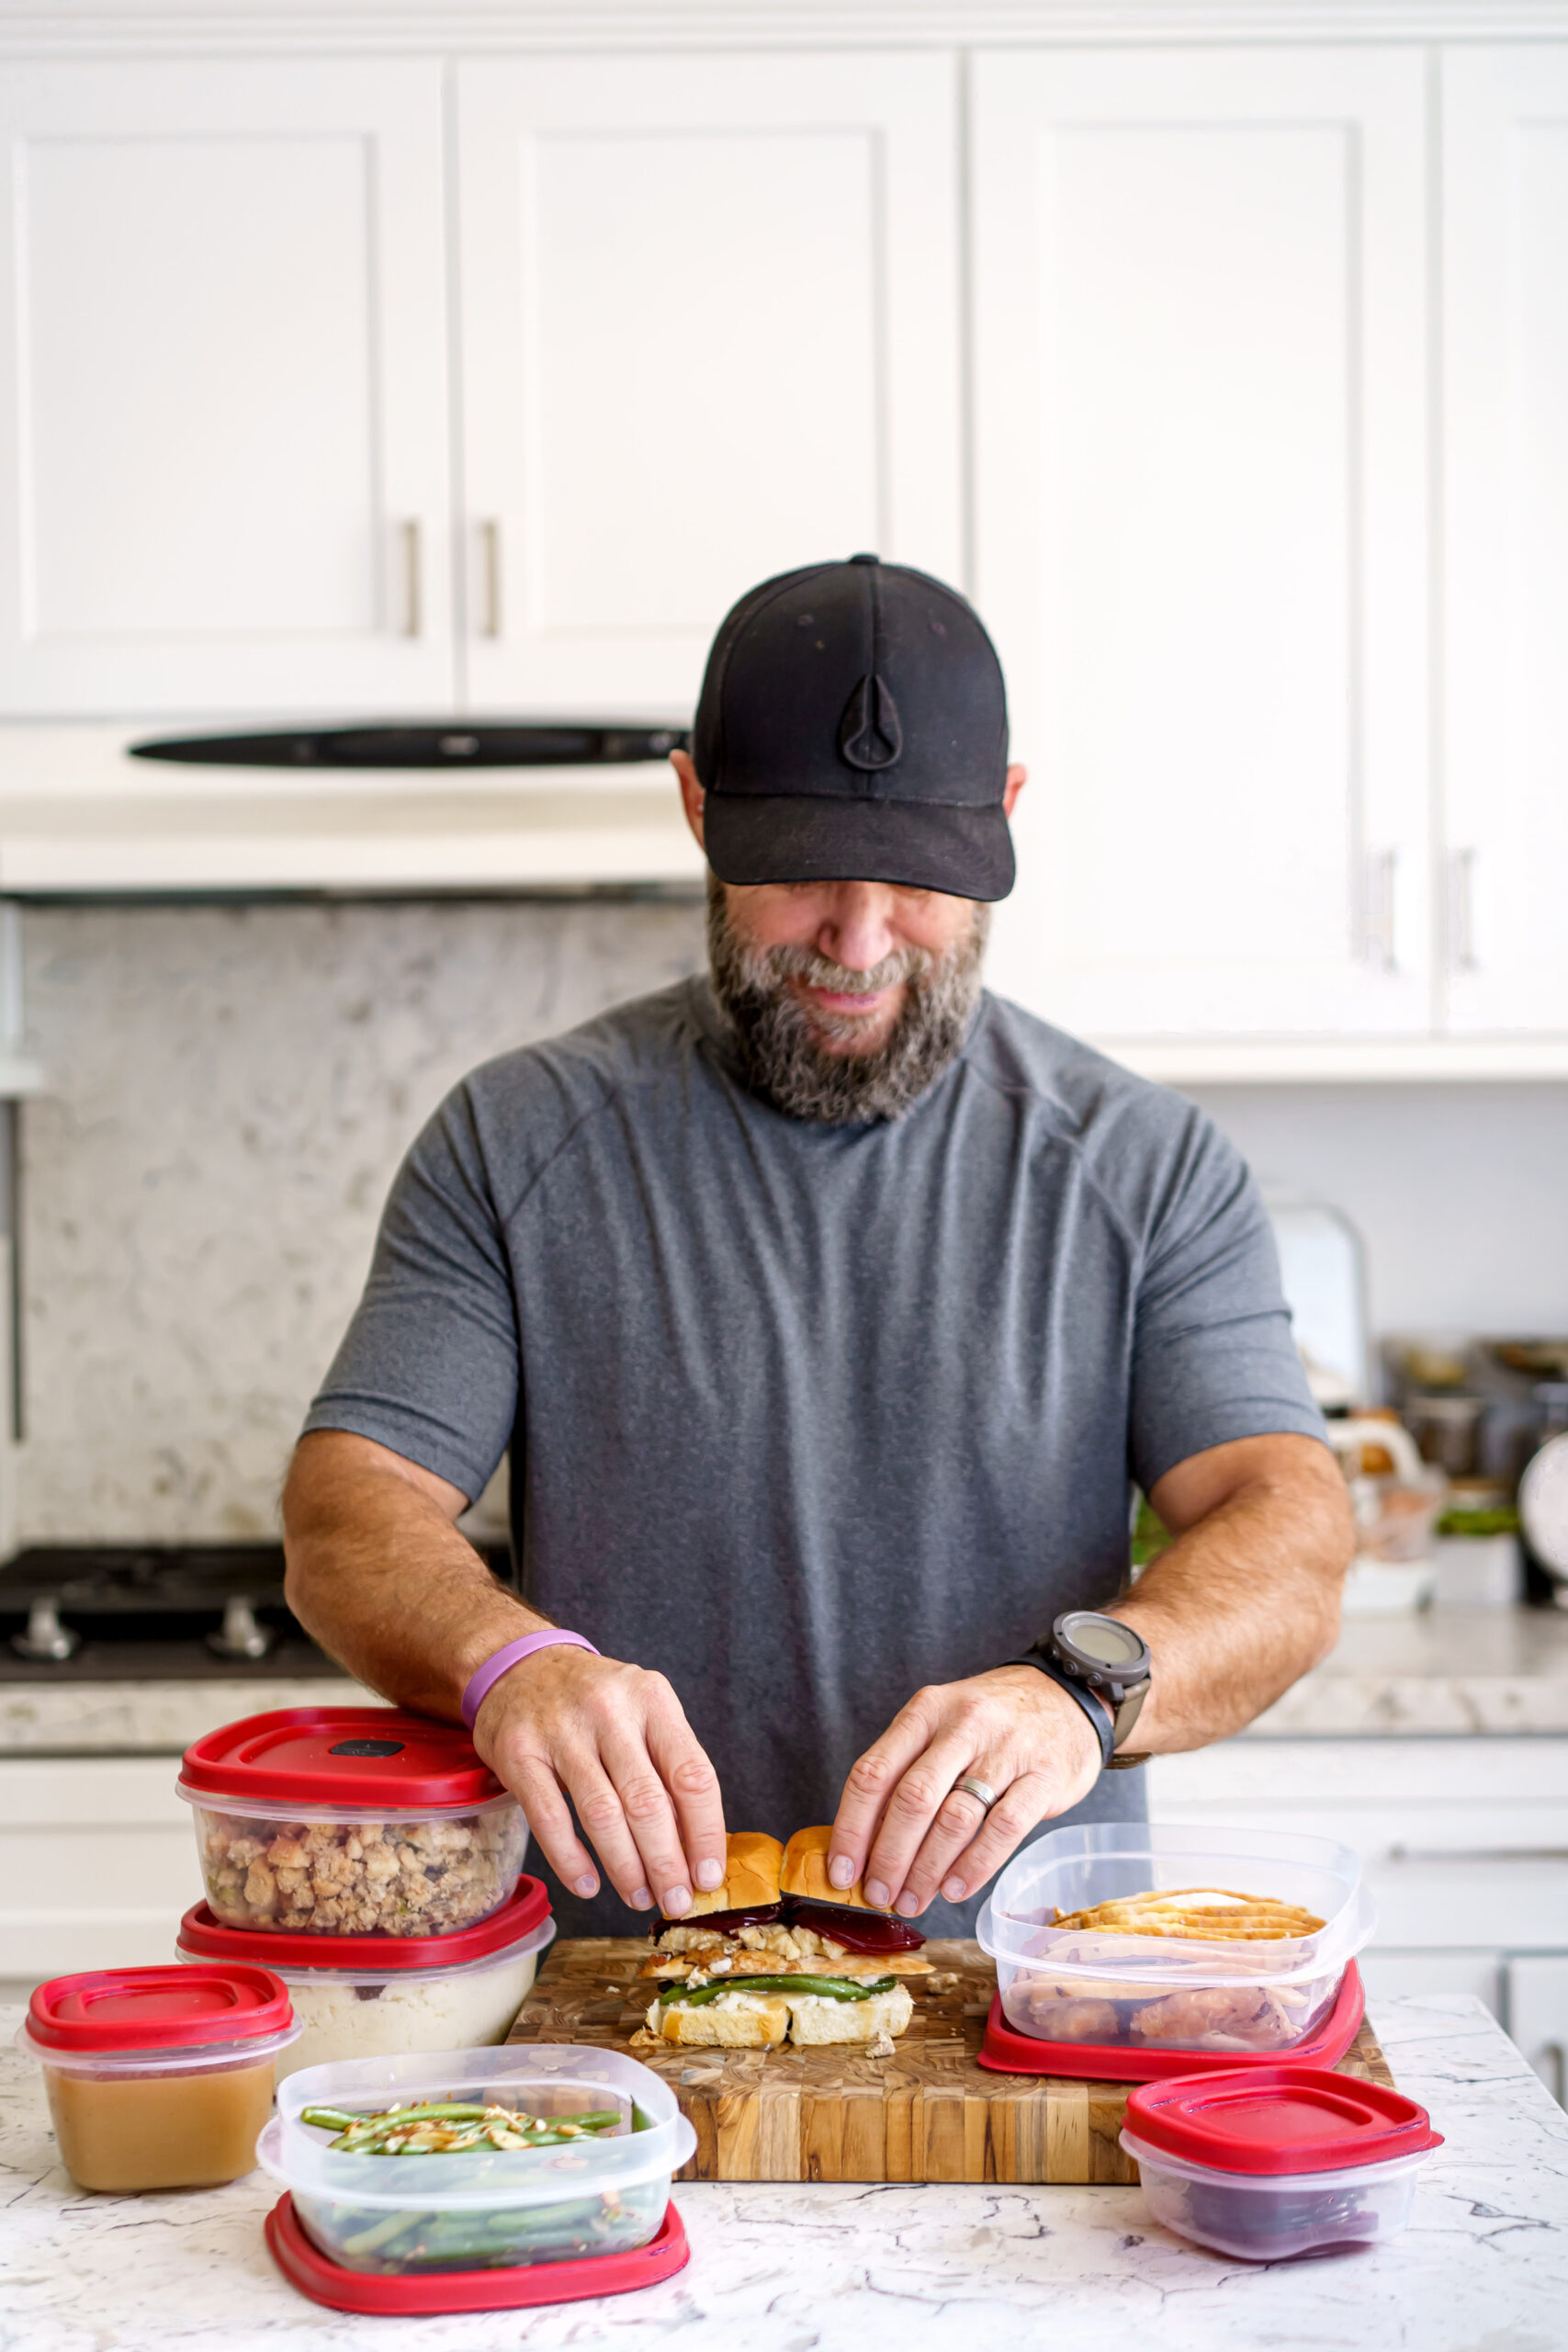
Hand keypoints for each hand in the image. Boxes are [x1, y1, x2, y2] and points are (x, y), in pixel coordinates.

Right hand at [472, 1647, 725, 1918]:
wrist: (519, 1666)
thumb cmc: (595, 1703)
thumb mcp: (641, 1713)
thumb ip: (666, 1768)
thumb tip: (695, 1848)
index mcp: (653, 1699)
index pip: (693, 1774)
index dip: (705, 1833)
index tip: (708, 1876)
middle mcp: (610, 1709)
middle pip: (648, 1801)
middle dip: (666, 1863)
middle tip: (675, 1901)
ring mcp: (561, 1729)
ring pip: (602, 1814)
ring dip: (625, 1868)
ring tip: (638, 1897)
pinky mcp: (520, 1751)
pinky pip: (550, 1818)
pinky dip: (571, 1860)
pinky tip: (588, 1884)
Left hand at [827, 1666, 1105, 1915]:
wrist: (1066, 1696)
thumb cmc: (991, 1722)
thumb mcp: (942, 1724)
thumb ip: (907, 1771)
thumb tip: (867, 1845)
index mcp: (925, 1711)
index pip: (873, 1772)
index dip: (851, 1828)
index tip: (841, 1872)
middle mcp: (962, 1725)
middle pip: (912, 1799)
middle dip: (889, 1857)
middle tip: (879, 1894)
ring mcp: (1006, 1750)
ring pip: (954, 1818)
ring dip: (927, 1869)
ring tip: (913, 1900)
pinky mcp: (1044, 1777)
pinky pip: (1003, 1829)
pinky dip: (974, 1866)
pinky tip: (955, 1888)